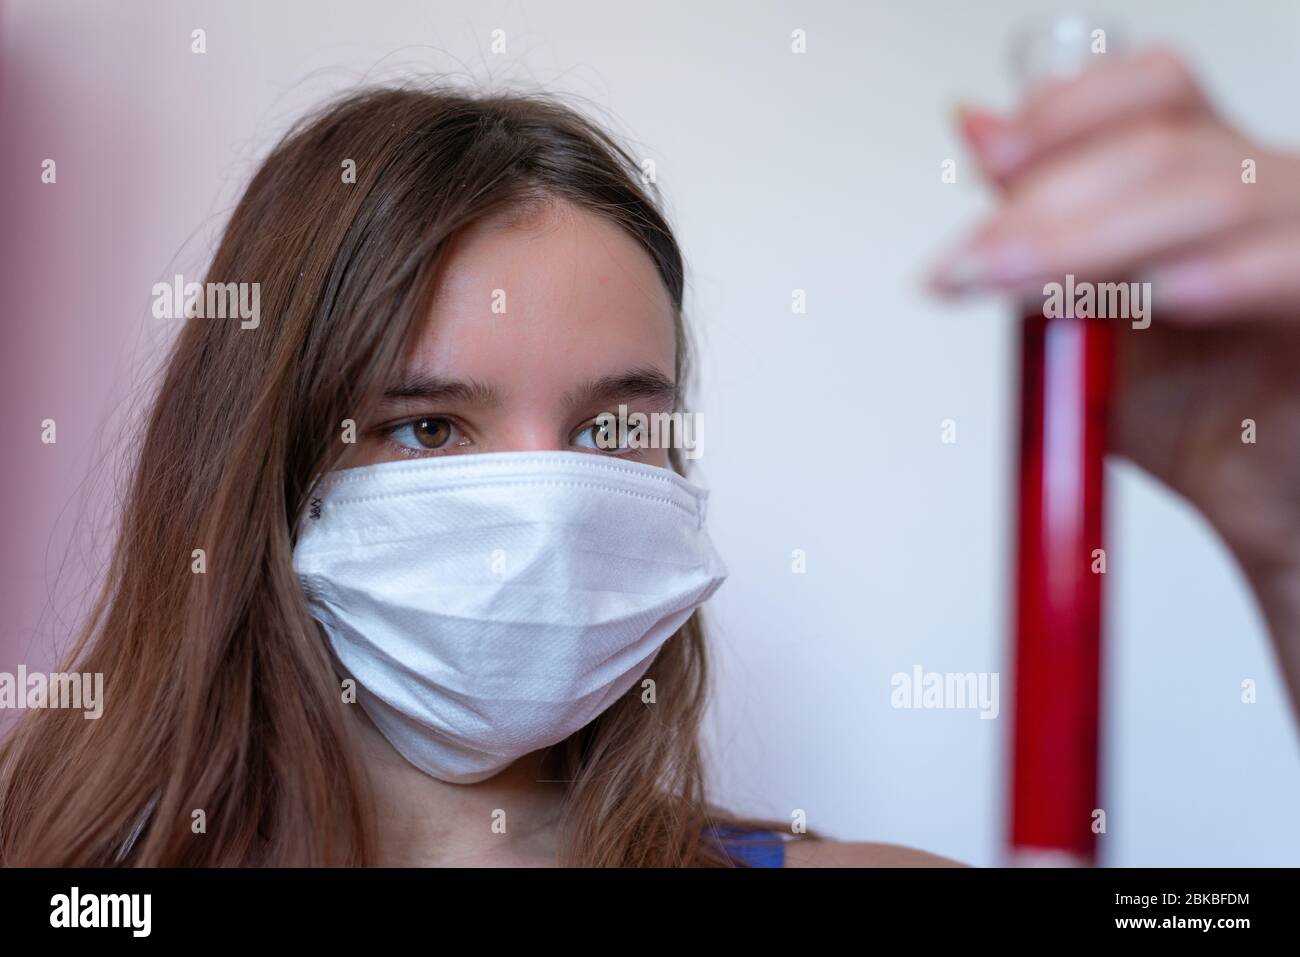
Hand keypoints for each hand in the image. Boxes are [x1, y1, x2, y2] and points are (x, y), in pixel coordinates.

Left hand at [927, 48, 1299, 706]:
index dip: (1066, 112)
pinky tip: (1159, 296)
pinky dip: (1227, 274)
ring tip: (1018, 284)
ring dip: (1095, 241)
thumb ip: (1037, 229)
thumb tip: (976, 130)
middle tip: (968, 265)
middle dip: (1043, 204)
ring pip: (1217, 193)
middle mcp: (1267, 192)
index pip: (1149, 91)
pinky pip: (1297, 263)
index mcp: (1207, 178)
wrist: (1269, 506)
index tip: (987, 163)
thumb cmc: (1196, 415)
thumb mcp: (1087, 317)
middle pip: (1160, 144)